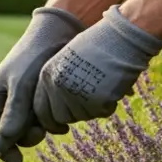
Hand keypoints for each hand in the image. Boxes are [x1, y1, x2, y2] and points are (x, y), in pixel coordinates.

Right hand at [0, 7, 86, 161]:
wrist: (60, 31)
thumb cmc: (35, 54)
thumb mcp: (22, 83)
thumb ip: (15, 111)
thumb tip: (6, 139)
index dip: (2, 148)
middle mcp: (9, 100)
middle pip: (14, 132)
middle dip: (28, 135)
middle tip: (44, 132)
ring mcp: (27, 99)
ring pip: (33, 126)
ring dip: (45, 127)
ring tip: (58, 120)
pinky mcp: (44, 96)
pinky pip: (47, 116)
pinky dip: (56, 118)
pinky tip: (66, 114)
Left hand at [32, 5, 161, 133]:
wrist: (121, 36)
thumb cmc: (96, 45)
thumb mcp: (66, 60)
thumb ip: (56, 82)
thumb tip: (56, 114)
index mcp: (47, 75)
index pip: (40, 110)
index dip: (51, 120)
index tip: (61, 125)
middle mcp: (58, 86)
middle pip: (60, 117)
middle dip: (73, 114)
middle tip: (87, 102)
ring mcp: (77, 94)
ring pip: (81, 116)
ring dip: (92, 109)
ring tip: (100, 87)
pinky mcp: (98, 100)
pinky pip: (101, 113)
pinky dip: (108, 106)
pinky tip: (111, 89)